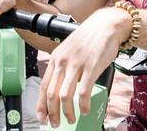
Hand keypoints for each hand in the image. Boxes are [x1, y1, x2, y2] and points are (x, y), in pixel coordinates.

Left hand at [36, 7, 130, 127]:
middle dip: (52, 113)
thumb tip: (60, 89)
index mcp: (55, 58)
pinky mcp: (91, 67)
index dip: (41, 104)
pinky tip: (85, 110)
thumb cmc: (88, 39)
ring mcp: (76, 65)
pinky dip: (83, 105)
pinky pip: (84, 92)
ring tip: (71, 119)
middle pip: (51, 93)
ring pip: (65, 95)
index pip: (43, 85)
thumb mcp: (69, 50)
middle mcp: (63, 62)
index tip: (42, 117)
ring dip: (67, 112)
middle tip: (55, 124)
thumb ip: (63, 67)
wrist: (105, 25)